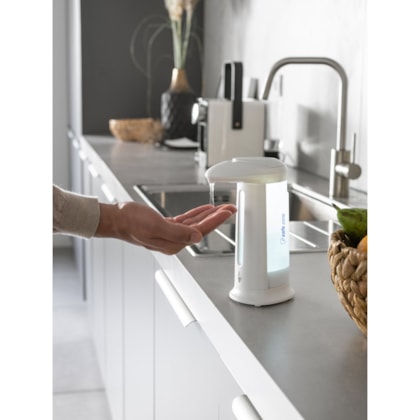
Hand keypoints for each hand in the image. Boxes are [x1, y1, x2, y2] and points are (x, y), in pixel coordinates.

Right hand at [96, 201, 235, 254]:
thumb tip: (197, 236)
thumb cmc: (131, 222)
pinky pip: (186, 221)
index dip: (216, 220)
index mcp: (173, 244)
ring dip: (209, 215)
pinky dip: (196, 214)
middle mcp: (174, 241)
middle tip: (231, 208)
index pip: (201, 231)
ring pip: (195, 224)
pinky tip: (204, 210)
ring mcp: (170, 234)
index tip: (228, 212)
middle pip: (201, 228)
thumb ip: (178, 233)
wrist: (116, 219)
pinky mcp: (166, 227)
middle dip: (217, 217)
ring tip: (222, 208)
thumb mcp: (155, 226)